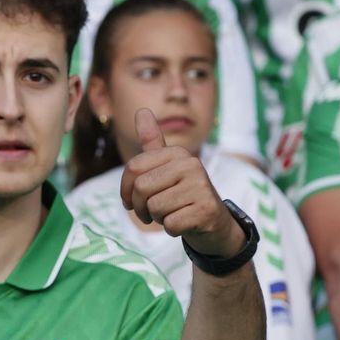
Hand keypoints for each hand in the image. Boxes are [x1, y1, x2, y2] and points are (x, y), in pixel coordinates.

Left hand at [119, 109, 241, 256]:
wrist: (214, 223)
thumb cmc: (182, 195)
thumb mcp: (166, 168)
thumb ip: (153, 142)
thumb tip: (141, 110)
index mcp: (177, 153)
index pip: (133, 167)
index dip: (125, 190)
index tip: (131, 201)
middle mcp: (191, 164)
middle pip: (142, 189)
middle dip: (141, 208)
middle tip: (153, 212)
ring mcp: (201, 186)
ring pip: (155, 208)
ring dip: (158, 219)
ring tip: (173, 214)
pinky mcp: (206, 209)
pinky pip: (170, 224)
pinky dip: (172, 229)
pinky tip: (184, 223)